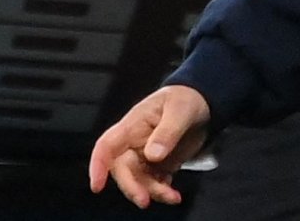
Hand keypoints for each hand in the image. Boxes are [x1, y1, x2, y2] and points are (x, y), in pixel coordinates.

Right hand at [88, 85, 210, 207]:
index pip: (107, 145)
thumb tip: (152, 155)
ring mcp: (145, 156)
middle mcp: (134, 143)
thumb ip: (167, 131)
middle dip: (131, 187)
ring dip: (152, 192)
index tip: (97, 186)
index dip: (98, 165)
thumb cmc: (184, 99)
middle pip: (122, 170)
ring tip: (172, 197)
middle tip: (145, 201)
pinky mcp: (159, 165)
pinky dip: (162, 192)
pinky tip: (174, 194)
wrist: (201, 104)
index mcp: (132, 125)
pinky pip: (154, 183)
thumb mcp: (180, 109)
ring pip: (139, 181)